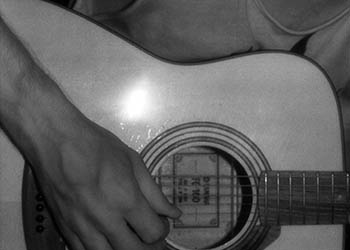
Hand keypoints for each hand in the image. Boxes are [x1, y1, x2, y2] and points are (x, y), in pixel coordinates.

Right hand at [35, 119, 180, 249]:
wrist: (56, 140)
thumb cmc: (97, 145)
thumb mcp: (133, 162)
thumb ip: (154, 192)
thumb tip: (174, 213)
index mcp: (126, 199)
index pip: (152, 232)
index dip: (162, 231)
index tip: (161, 222)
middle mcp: (104, 218)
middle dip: (146, 245)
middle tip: (147, 233)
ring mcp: (81, 226)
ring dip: (122, 249)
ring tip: (128, 237)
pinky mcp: (64, 227)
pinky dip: (100, 247)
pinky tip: (105, 236)